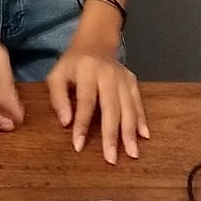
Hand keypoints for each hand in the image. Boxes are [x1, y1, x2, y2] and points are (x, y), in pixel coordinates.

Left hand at [47, 38, 149, 164]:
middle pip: (111, 107)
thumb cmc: (73, 63)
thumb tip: (66, 123)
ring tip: (132, 153)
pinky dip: (142, 119)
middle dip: (111, 135)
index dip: (82, 124)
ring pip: (128, 106)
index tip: (79, 146)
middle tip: (112, 159)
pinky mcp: (132, 80)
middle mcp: (108, 74)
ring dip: (130, 132)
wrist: (95, 42)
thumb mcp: (57, 74)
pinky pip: (138, 102)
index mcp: (87, 71)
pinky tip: (144, 136)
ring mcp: (122, 77)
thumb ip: (58, 98)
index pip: (86, 101)